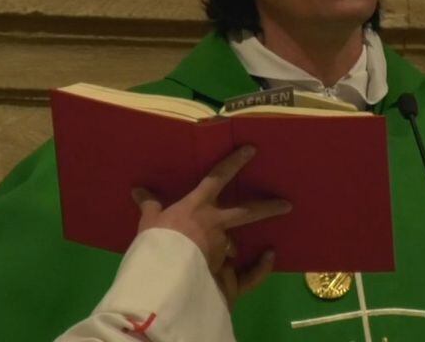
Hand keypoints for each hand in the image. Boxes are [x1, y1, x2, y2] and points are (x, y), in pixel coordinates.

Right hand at [132, 145, 291, 294]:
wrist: (164, 275)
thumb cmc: (157, 242)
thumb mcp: (149, 221)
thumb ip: (149, 205)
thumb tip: (137, 189)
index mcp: (198, 206)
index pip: (218, 177)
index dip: (235, 162)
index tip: (252, 150)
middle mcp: (215, 223)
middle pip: (246, 211)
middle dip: (268, 207)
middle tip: (287, 204)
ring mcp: (222, 246)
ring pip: (233, 243)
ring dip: (231, 248)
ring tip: (233, 254)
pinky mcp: (224, 269)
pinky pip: (239, 270)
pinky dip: (246, 268)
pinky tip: (258, 263)